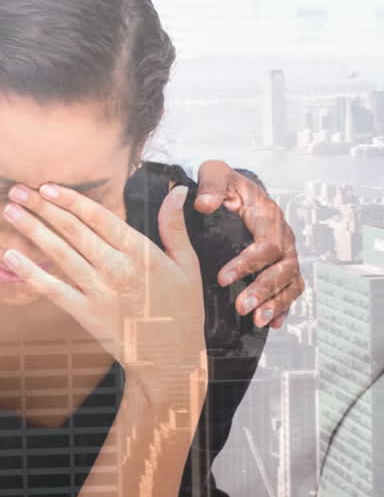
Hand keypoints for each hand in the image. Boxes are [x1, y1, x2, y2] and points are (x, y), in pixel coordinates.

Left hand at [1, 182, 205, 392]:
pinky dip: (30, 272)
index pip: (99, 218)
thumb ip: (175, 226)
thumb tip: (177, 190)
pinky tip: (9, 256)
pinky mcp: (85, 313)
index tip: (48, 185)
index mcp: (141, 253)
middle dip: (43, 207)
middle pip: (73, 231)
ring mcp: (99, 292)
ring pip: (60, 254)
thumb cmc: (181, 308)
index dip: (71, 200)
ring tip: (9, 211)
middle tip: (17, 190)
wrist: (171, 358)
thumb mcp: (188, 265)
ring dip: (32, 230)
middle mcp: (117, 269)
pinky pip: (53, 289)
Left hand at [195, 160, 302, 327]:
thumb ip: (210, 184)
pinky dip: (285, 307)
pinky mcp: (282, 265)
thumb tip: (204, 205)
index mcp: (268, 215)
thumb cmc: (223, 183)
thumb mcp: (214, 173)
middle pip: (283, 268)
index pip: (266, 244)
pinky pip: (292, 289)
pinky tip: (274, 324)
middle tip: (242, 306)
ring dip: (276, 303)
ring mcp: (286, 253)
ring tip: (258, 321)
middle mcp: (283, 236)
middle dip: (264, 290)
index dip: (247, 263)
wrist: (235, 189)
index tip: (222, 277)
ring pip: (291, 282)